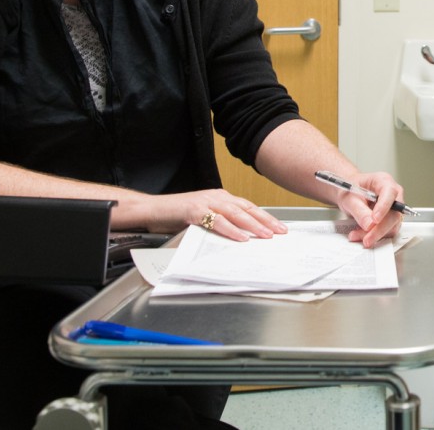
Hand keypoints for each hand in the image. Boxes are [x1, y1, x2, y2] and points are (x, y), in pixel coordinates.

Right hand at [129, 189, 287, 241]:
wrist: (152, 209)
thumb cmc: (176, 214)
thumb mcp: (204, 217)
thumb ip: (221, 222)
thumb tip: (241, 237)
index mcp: (221, 197)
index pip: (248, 207)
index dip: (265, 217)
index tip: (279, 227)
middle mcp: (217, 197)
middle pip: (247, 209)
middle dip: (266, 221)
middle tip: (280, 232)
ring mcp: (206, 202)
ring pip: (236, 214)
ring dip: (253, 225)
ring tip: (266, 236)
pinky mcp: (194, 210)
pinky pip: (217, 221)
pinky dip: (231, 230)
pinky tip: (241, 237)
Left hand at [330, 171, 404, 246]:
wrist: (349, 194)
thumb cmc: (350, 190)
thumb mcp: (349, 198)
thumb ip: (359, 210)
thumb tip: (369, 224)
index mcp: (383, 181)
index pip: (390, 193)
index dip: (384, 207)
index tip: (375, 220)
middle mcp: (393, 195)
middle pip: (394, 214)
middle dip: (379, 229)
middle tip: (367, 238)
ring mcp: (393, 208)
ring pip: (392, 226)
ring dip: (375, 234)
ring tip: (357, 235)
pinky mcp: (390, 220)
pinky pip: (387, 231)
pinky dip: (374, 236)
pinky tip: (361, 235)